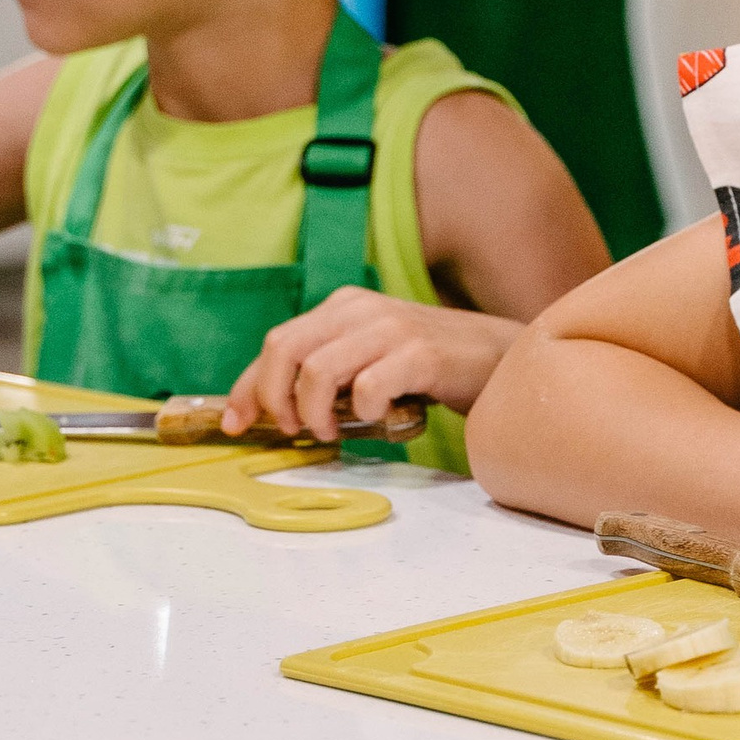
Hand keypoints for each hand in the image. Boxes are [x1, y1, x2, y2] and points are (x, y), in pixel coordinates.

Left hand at [219, 289, 514, 440]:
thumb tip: (277, 409)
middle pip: (284, 349)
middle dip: (273, 398)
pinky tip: (377, 419)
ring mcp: (391, 328)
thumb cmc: (432, 367)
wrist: (501, 357)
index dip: (249, 386)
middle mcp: (361, 309)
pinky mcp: (421, 354)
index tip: (238, 423)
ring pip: (317, 369)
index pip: (277, 342)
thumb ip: (330, 373)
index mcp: (343, 307)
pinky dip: (363, 412)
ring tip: (331, 432)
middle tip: (291, 430)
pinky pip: (368, 386)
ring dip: (313, 412)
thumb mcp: (372, 359)